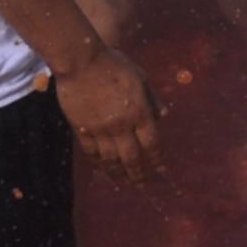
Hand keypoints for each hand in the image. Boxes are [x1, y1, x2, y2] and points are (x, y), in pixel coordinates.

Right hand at [55, 46, 162, 181]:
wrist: (81, 61)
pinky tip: (103, 168)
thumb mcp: (140, 77)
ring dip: (118, 173)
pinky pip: (91, 152)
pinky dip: (98, 162)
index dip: (156, 160)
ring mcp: (100, 128)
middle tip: (142, 185)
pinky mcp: (81, 128)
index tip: (161, 171)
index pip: (151, 143)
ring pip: (110, 159)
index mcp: (139, 111)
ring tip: (123, 181)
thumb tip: (164, 116)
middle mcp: (121, 124)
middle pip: (131, 157)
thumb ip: (152, 99)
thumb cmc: (114, 64)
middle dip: (138, 174)